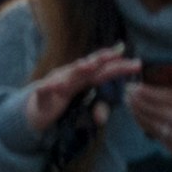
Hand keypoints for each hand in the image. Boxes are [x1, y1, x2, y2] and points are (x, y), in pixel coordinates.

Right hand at [19, 47, 136, 148]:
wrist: (36, 108)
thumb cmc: (63, 102)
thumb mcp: (84, 104)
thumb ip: (98, 107)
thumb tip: (106, 117)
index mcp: (83, 78)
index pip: (103, 70)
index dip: (117, 66)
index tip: (135, 62)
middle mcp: (71, 76)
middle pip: (88, 68)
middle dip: (100, 60)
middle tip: (113, 54)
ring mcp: (55, 83)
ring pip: (67, 75)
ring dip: (77, 69)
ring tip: (88, 65)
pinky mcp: (41, 94)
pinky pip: (43, 91)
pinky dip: (46, 88)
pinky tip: (49, 87)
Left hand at [130, 70, 171, 166]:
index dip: (156, 91)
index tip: (141, 82)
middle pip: (163, 111)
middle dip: (143, 100)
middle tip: (129, 89)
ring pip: (157, 125)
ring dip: (140, 112)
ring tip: (129, 100)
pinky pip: (159, 136)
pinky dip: (146, 125)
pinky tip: (137, 114)